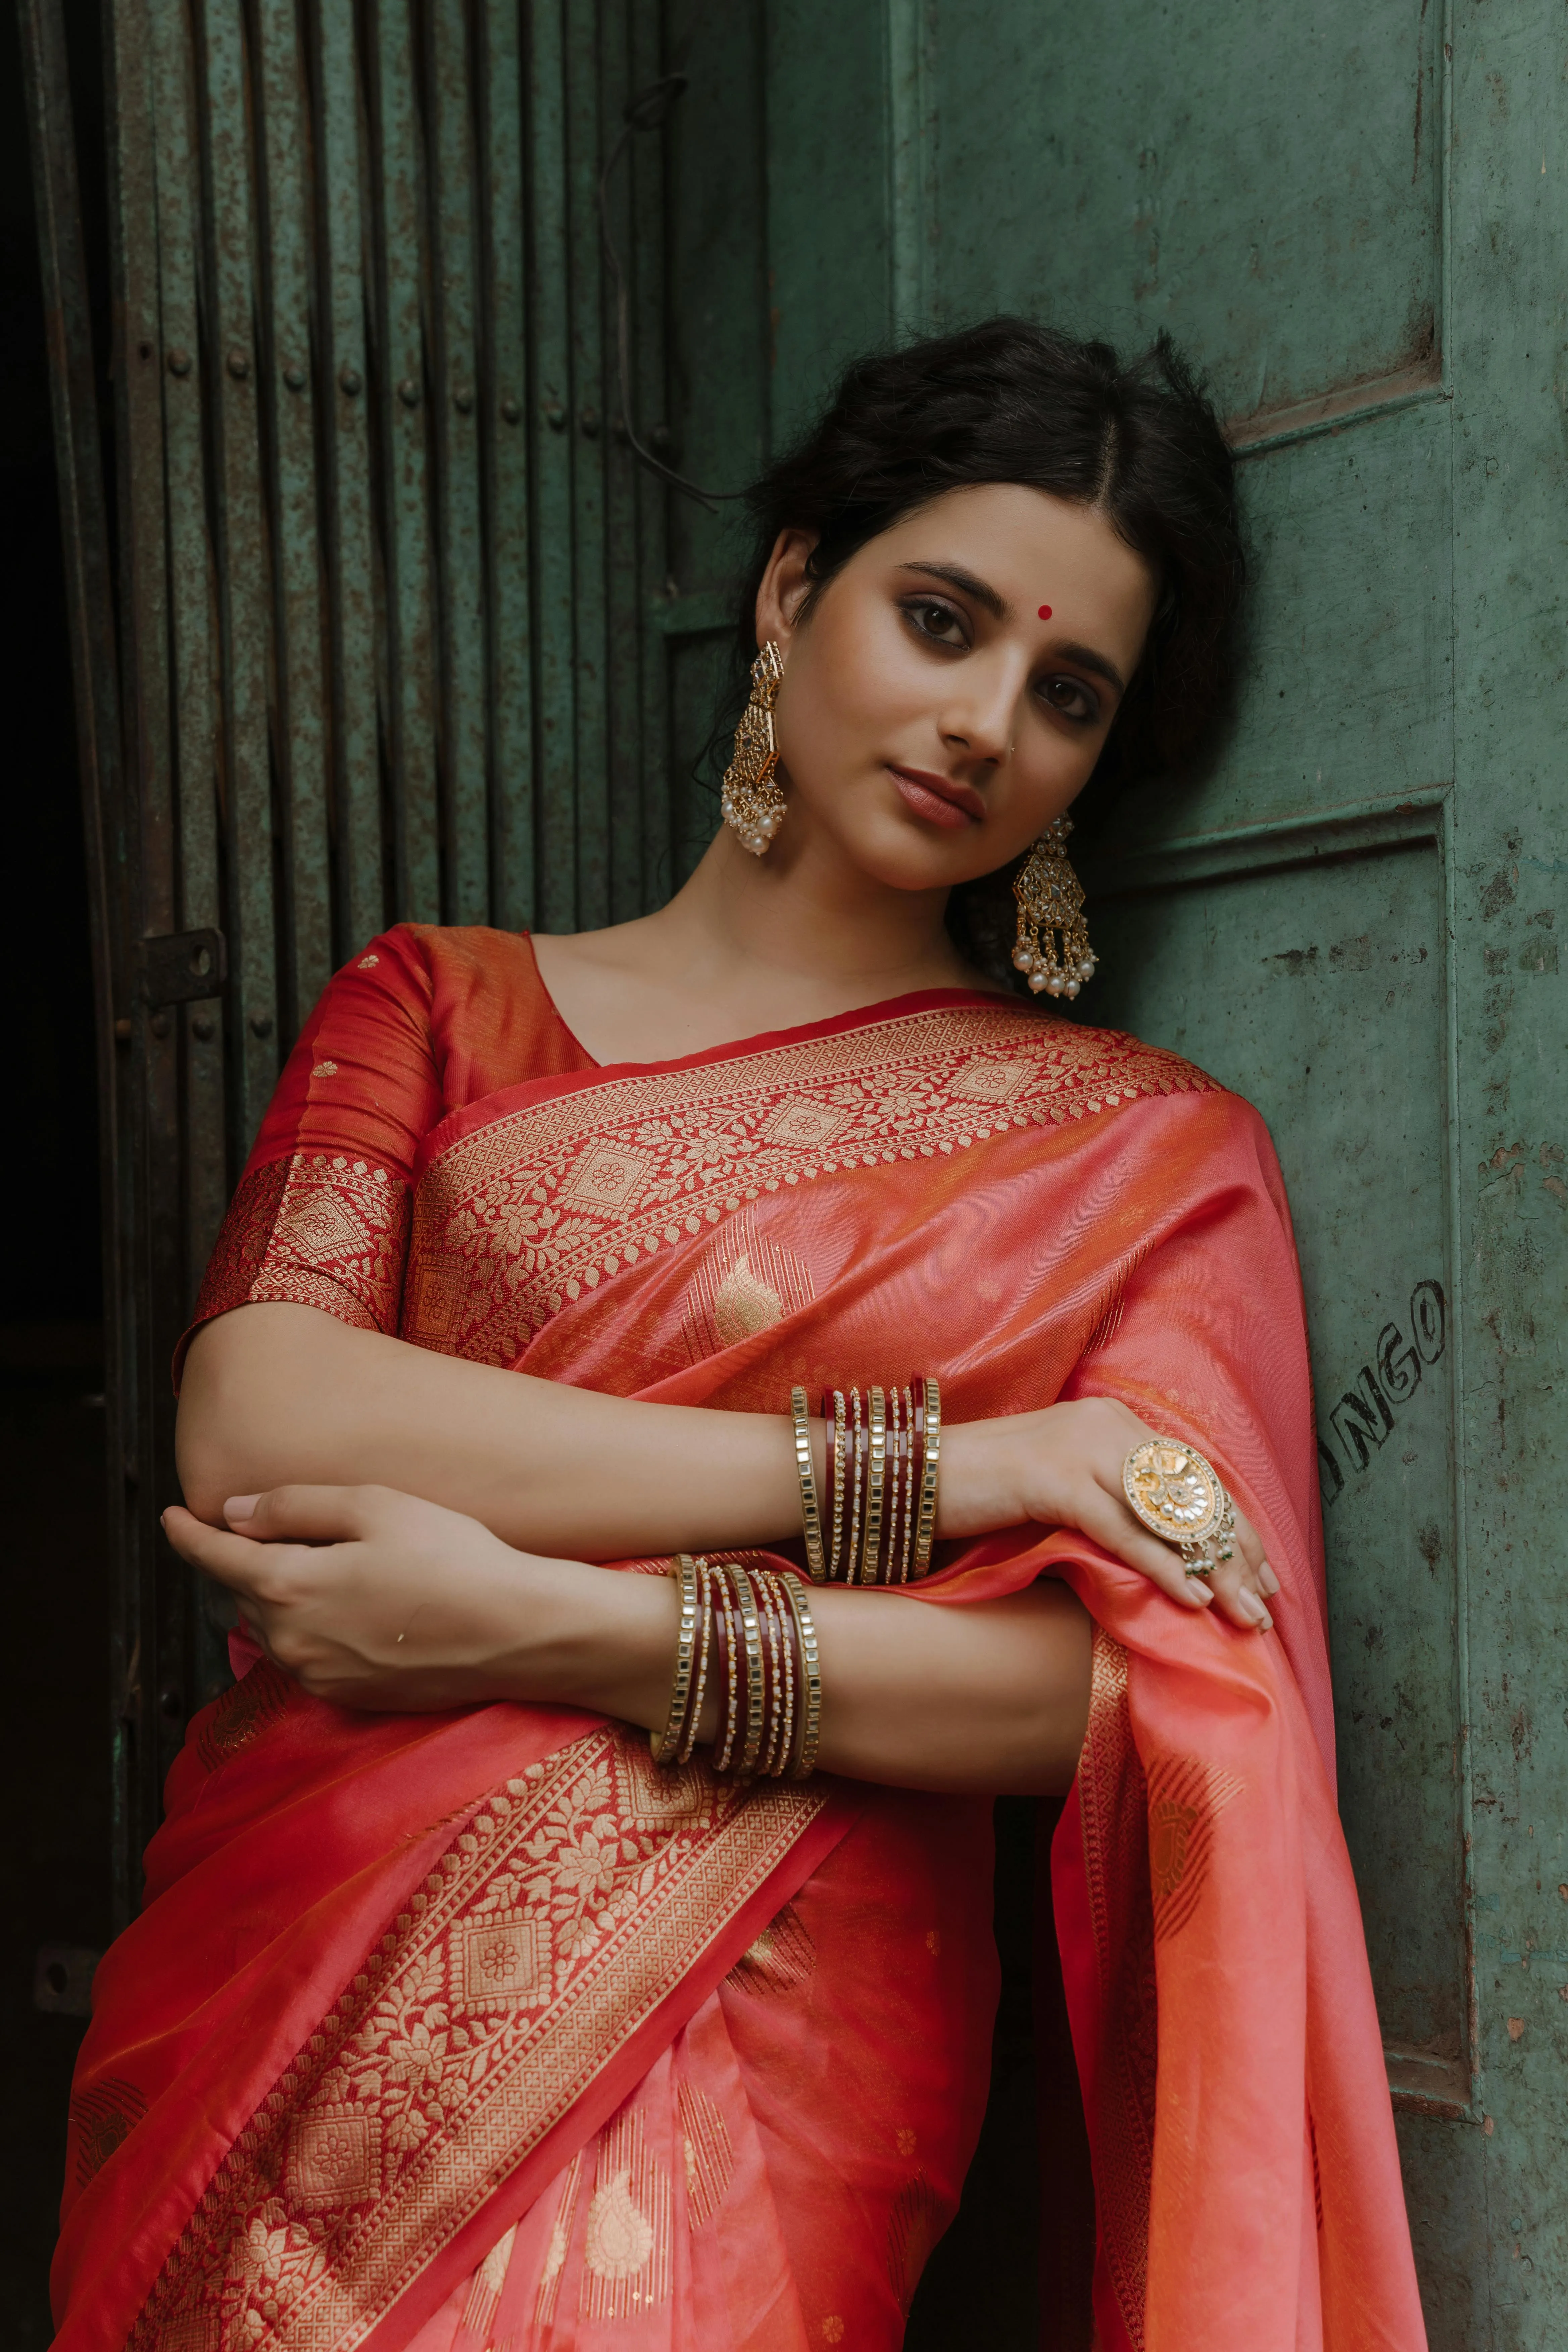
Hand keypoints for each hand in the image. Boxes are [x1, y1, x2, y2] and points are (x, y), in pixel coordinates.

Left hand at [162, 1485, 573, 1709]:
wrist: (514, 1631)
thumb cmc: (452, 1557)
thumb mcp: (375, 1506)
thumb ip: (294, 1507)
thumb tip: (234, 1514)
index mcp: (288, 1586)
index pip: (215, 1558)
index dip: (188, 1534)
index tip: (170, 1518)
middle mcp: (291, 1641)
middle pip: (242, 1595)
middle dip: (244, 1562)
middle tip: (266, 1531)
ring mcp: (318, 1676)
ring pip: (272, 1629)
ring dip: (278, 1598)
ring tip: (315, 1566)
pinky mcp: (348, 1697)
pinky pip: (306, 1657)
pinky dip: (309, 1628)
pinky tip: (349, 1607)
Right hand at [939, 1397, 1279, 1631]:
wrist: (913, 1474)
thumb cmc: (984, 1491)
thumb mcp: (1062, 1485)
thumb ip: (1111, 1499)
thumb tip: (1165, 1545)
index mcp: (1112, 1419)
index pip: (1193, 1475)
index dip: (1234, 1525)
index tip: (1264, 1573)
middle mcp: (1105, 1424)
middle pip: (1191, 1493)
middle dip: (1235, 1552)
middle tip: (1266, 1605)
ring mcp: (1079, 1447)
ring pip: (1167, 1514)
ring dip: (1214, 1570)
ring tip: (1244, 1615)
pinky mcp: (1054, 1478)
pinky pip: (1123, 1529)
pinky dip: (1163, 1566)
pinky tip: (1192, 1598)